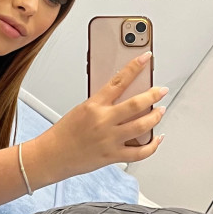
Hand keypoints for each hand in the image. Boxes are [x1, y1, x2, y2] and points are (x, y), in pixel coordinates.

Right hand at [49, 51, 167, 174]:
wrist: (51, 156)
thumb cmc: (63, 133)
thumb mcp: (81, 109)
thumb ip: (102, 103)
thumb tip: (124, 97)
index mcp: (94, 105)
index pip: (119, 80)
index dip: (135, 66)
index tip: (146, 57)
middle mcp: (104, 121)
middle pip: (136, 104)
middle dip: (154, 95)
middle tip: (161, 90)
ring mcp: (110, 139)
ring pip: (142, 126)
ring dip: (156, 117)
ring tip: (161, 111)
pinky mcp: (112, 156)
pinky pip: (139, 152)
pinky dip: (152, 145)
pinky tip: (157, 138)